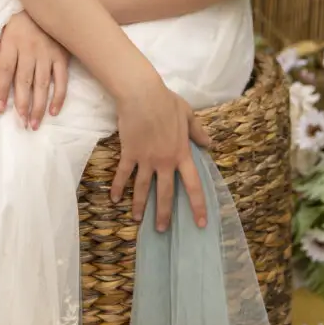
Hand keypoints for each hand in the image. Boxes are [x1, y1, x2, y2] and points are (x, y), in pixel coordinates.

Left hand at [0, 11, 68, 128]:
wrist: (50, 2)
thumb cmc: (23, 18)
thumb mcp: (4, 27)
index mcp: (12, 43)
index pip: (5, 72)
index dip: (2, 91)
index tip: (1, 109)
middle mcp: (30, 50)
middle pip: (24, 82)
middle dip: (22, 105)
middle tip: (21, 123)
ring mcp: (48, 54)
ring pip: (43, 84)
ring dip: (38, 106)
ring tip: (34, 124)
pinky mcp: (62, 56)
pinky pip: (61, 79)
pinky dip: (59, 96)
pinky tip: (53, 111)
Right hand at [111, 74, 210, 232]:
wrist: (142, 95)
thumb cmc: (166, 101)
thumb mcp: (188, 115)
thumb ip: (198, 132)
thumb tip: (209, 144)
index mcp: (182, 154)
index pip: (193, 185)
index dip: (198, 206)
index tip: (200, 223)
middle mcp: (165, 162)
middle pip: (166, 193)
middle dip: (164, 214)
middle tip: (161, 230)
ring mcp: (146, 159)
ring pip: (143, 189)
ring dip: (140, 206)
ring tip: (138, 220)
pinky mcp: (129, 154)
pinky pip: (123, 174)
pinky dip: (118, 187)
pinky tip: (114, 199)